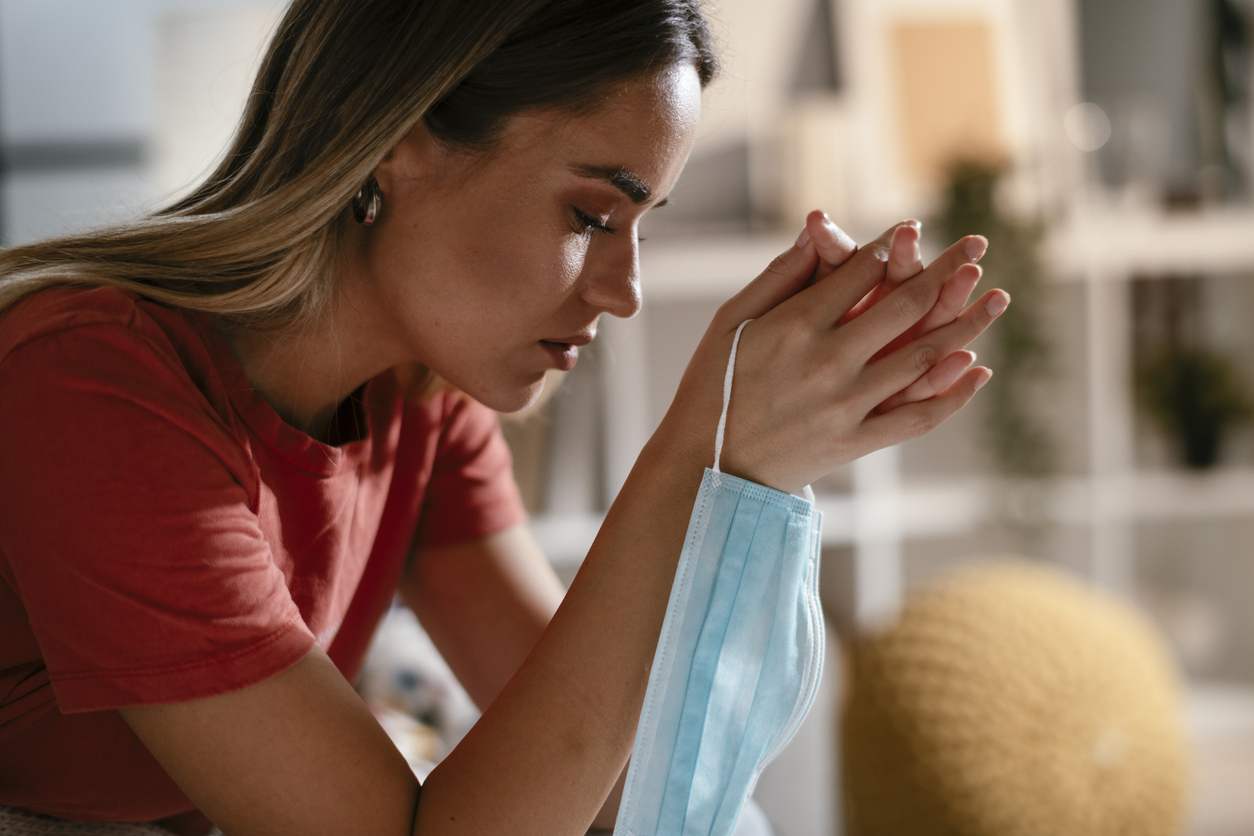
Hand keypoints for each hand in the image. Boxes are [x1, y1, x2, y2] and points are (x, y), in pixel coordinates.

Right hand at [662, 219, 1008, 493]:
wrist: (707, 464)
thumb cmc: (712, 384)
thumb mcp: (731, 319)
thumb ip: (780, 276)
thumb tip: (819, 230)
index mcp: (795, 324)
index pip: (861, 272)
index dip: (893, 245)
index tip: (914, 229)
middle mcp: (828, 361)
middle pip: (906, 306)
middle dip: (948, 271)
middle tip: (978, 247)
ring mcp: (846, 404)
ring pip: (924, 358)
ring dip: (967, 325)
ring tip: (998, 299)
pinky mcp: (855, 441)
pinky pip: (916, 417)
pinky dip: (953, 395)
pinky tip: (979, 370)